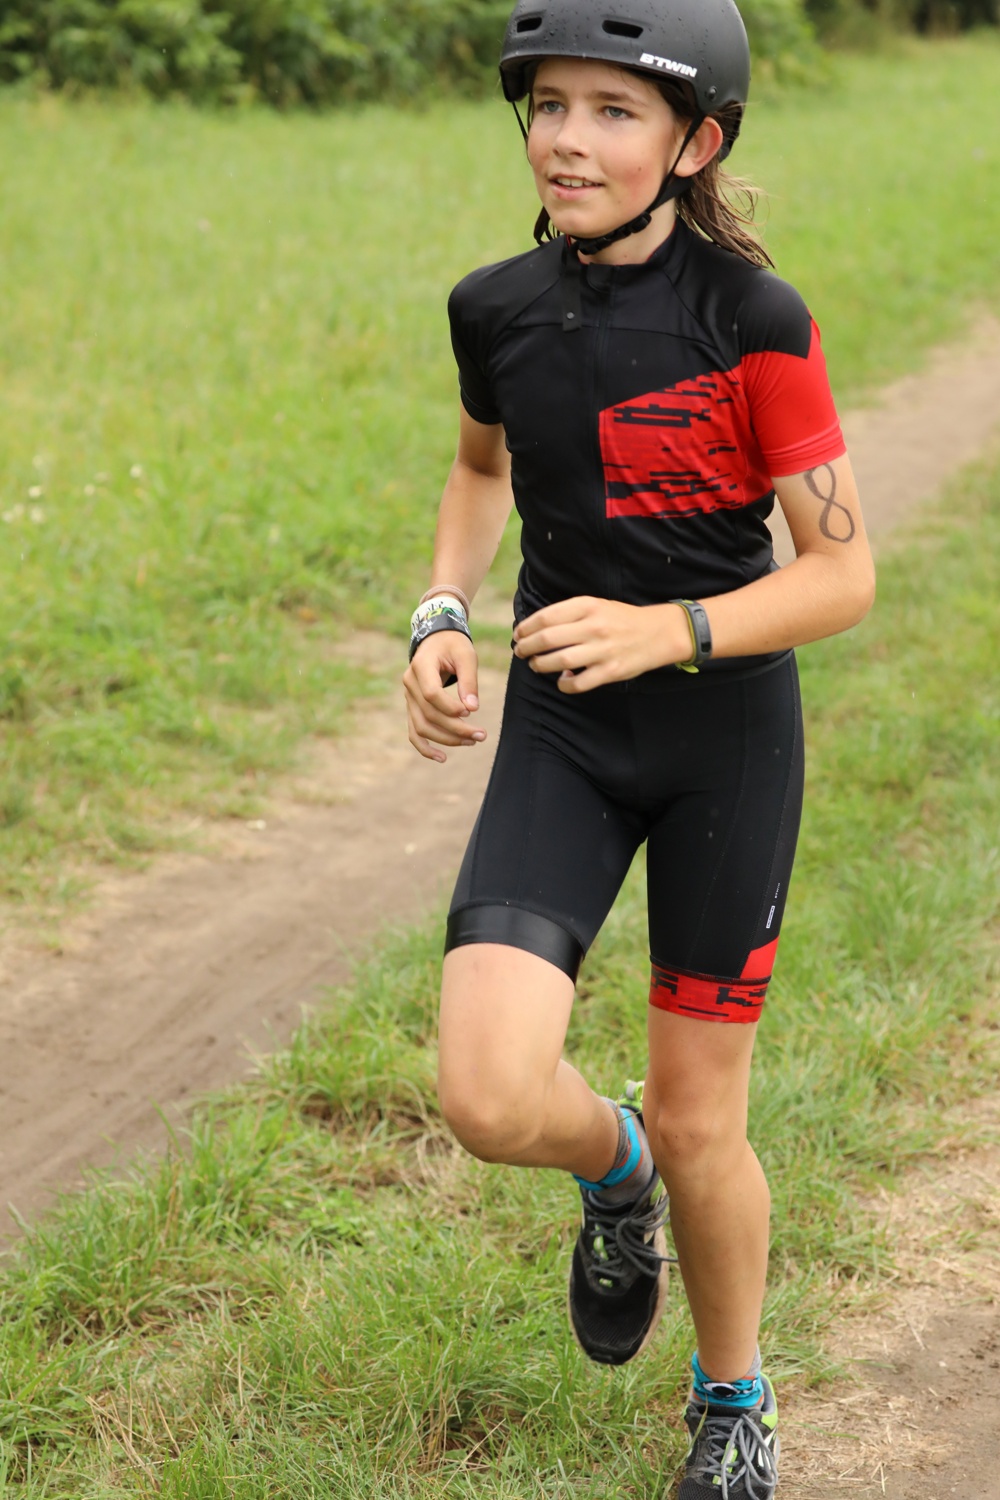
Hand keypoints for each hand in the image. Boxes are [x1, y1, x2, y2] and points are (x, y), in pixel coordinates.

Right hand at [403, 631, 485, 761]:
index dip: (450, 707)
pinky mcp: (413, 707)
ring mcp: (409, 697)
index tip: (470, 712)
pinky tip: (442, 758)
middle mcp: (410, 684)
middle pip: (429, 714)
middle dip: (456, 728)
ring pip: (421, 727)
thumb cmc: (454, 646)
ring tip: (472, 742)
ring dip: (446, 739)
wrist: (437, 640)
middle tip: (481, 735)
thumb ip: (469, 680)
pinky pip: (414, 731)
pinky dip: (425, 748)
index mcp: (421, 666)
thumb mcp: (466, 655)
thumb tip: (472, 709)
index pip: (431, 694)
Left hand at [513, 596, 689, 691]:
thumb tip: (536, 629)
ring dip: (540, 665)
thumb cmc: (621, 619)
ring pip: (559, 661)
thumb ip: (569, 614)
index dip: (526, 628)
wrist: (658, 633)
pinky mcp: (610, 671)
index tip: (518, 635)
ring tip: (535, 665)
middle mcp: (594, 627)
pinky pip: (578, 683)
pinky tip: (561, 681)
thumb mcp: (596, 605)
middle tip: (520, 652)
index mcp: (588, 606)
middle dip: (527, 647)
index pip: (546, 617)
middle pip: (547, 639)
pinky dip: (564, 685)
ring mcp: (602, 650)